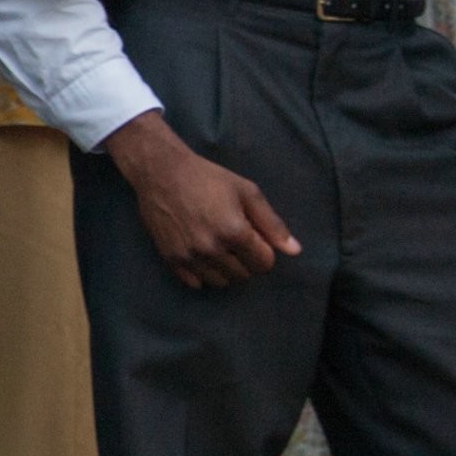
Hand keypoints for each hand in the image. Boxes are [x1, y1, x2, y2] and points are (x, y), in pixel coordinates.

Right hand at [104, 110, 299, 288]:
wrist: (161, 172)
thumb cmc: (207, 178)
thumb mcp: (247, 192)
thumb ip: (272, 223)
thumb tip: (294, 251)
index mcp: (234, 232)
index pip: (263, 263)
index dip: (264, 251)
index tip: (254, 237)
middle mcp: (212, 249)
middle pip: (243, 275)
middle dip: (246, 261)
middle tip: (236, 241)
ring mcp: (189, 256)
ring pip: (220, 282)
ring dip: (226, 269)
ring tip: (220, 249)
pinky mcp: (171, 259)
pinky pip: (195, 283)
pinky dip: (203, 274)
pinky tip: (202, 256)